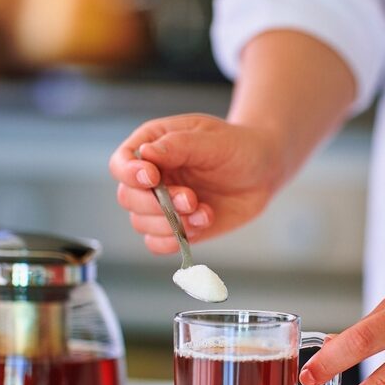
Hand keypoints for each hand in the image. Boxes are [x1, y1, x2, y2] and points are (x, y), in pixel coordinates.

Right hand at [109, 113, 284, 252]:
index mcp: (153, 145)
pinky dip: (177, 240)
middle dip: (157, 204)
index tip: (152, 178)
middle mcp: (152, 176)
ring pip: (142, 224)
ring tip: (203, 212)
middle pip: (128, 198)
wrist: (263, 171)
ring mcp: (163, 204)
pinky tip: (202, 224)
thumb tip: (145, 154)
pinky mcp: (178, 226)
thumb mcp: (212, 139)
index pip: (121, 162)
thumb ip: (178, 146)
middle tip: (190, 199)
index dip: (130, 174)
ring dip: (171, 223)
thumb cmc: (238, 147)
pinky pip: (158, 244)